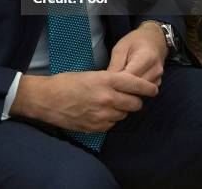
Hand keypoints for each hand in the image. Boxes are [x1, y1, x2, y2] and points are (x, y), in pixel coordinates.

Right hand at [10, 70, 157, 132]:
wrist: (47, 100)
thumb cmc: (66, 82)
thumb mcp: (90, 75)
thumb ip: (109, 81)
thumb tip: (124, 86)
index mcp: (106, 81)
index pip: (135, 85)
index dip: (147, 87)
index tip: (153, 89)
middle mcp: (107, 98)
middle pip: (134, 103)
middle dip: (135, 100)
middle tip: (130, 97)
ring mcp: (102, 115)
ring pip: (124, 115)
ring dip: (122, 110)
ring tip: (110, 103)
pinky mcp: (96, 127)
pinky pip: (112, 124)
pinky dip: (110, 119)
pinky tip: (100, 112)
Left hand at [107, 22, 167, 86]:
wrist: (154, 40)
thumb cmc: (135, 41)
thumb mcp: (121, 47)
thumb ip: (115, 64)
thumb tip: (108, 81)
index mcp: (146, 57)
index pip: (130, 78)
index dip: (117, 82)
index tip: (106, 82)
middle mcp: (155, 70)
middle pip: (136, 88)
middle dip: (121, 88)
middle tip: (110, 85)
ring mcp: (158, 78)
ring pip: (139, 92)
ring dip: (128, 90)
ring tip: (117, 84)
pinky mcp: (157, 84)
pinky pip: (143, 92)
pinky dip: (134, 91)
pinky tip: (127, 85)